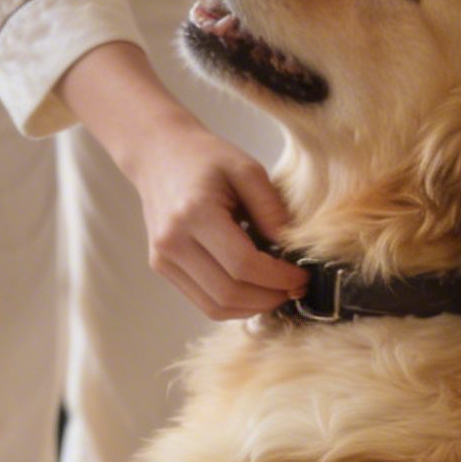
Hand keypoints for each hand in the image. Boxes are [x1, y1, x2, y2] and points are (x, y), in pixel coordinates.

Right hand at [123, 110, 309, 320]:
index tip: (301, 276)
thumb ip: (271, 209)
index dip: (279, 278)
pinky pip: (203, 302)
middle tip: (294, 288)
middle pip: (229, 293)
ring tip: (276, 291)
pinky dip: (234, 304)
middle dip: (269, 298)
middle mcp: (173, 242)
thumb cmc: (205, 158)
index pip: (243, 265)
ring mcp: (163, 259)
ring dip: (252, 307)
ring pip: (215, 307)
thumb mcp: (247, 170)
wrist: (159, 154)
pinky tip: (253, 289)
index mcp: (194, 213)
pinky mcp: (162, 267)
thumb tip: (291, 251)